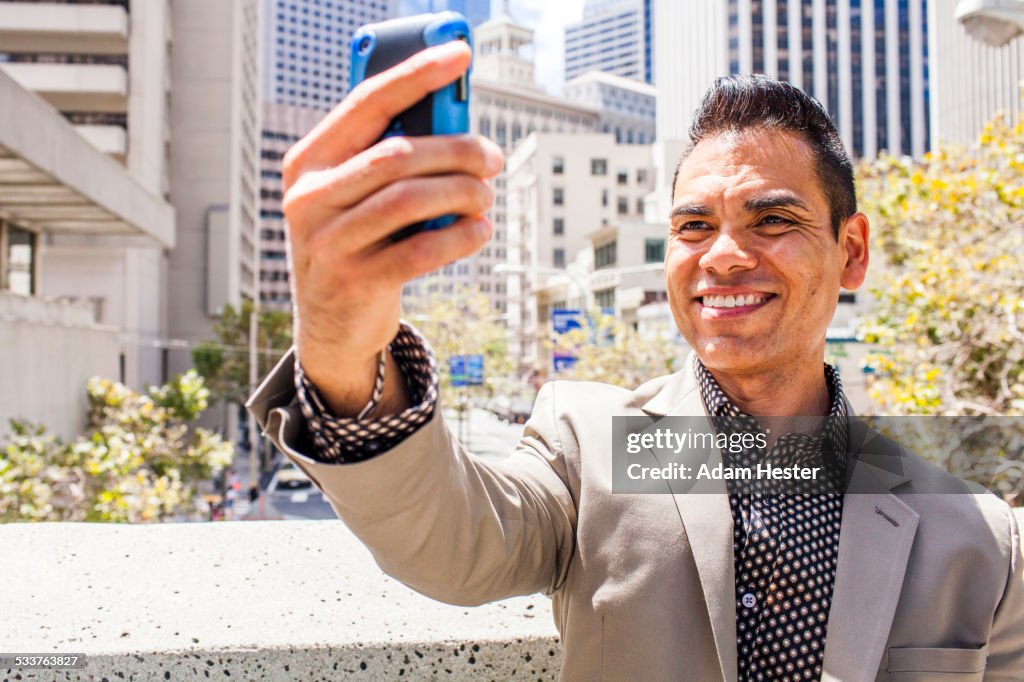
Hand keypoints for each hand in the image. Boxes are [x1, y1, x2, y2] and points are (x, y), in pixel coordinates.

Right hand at [281, 40, 503, 415]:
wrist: (332, 325)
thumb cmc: (359, 243)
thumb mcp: (358, 197)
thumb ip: (390, 158)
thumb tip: (457, 122)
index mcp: (309, 161)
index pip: (367, 103)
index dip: (417, 74)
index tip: (460, 54)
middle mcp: (309, 198)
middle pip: (397, 154)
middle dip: (458, 152)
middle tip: (492, 159)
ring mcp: (327, 242)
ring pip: (411, 199)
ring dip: (463, 194)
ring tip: (485, 198)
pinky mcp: (354, 282)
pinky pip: (421, 249)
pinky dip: (461, 237)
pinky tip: (478, 231)